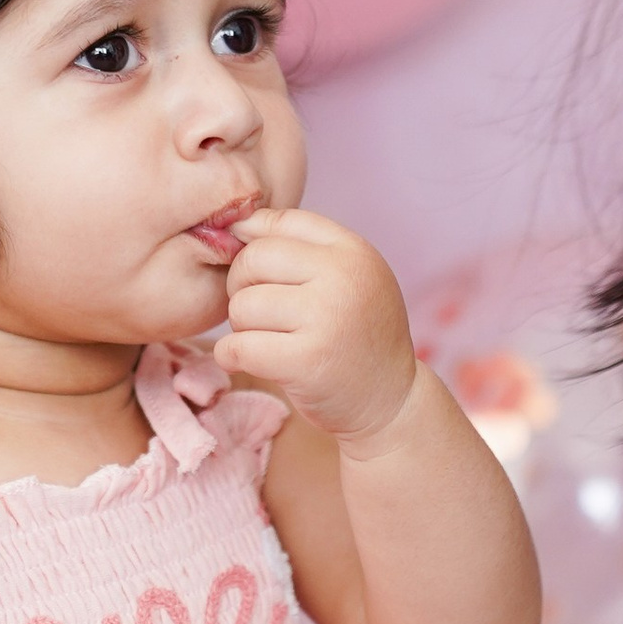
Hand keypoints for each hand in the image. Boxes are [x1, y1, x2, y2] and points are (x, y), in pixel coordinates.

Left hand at [214, 208, 417, 444]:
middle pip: (253, 260)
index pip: (281, 222)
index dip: (252, 241)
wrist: (390, 401)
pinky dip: (231, 356)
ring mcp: (325, 318)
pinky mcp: (305, 361)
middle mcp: (343, 278)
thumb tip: (237, 224)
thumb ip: (302, 248)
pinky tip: (247, 361)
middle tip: (260, 312)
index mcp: (353, 251)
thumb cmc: (356, 335)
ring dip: (242, 326)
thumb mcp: (349, 278)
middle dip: (241, 286)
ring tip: (267, 339)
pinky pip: (238, 346)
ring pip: (242, 306)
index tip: (255, 271)